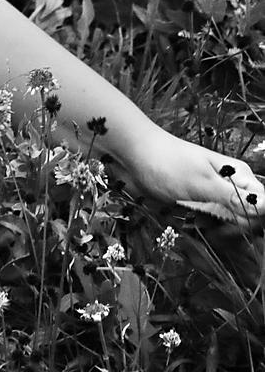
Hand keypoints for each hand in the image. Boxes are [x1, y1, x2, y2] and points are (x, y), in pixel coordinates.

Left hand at [121, 128, 264, 226]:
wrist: (131, 153)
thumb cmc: (165, 162)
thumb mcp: (201, 182)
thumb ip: (234, 197)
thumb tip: (264, 207)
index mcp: (239, 176)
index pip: (261, 207)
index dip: (250, 222)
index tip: (226, 228)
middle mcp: (231, 186)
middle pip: (248, 219)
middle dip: (230, 229)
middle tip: (207, 228)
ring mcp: (214, 195)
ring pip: (228, 224)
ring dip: (213, 229)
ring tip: (192, 220)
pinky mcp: (198, 203)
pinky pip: (209, 223)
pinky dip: (199, 226)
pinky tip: (186, 221)